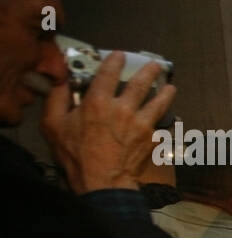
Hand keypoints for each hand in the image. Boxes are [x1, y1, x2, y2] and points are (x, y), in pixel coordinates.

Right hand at [41, 52, 177, 194]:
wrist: (103, 182)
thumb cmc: (76, 155)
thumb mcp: (54, 125)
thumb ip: (57, 99)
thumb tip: (62, 81)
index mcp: (99, 102)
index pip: (109, 73)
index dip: (115, 61)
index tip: (120, 55)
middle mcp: (124, 109)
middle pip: (141, 83)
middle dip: (150, 71)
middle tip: (156, 65)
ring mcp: (142, 124)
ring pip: (159, 103)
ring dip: (166, 93)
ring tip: (171, 88)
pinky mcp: (152, 140)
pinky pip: (163, 128)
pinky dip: (167, 123)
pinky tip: (170, 121)